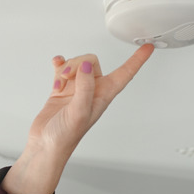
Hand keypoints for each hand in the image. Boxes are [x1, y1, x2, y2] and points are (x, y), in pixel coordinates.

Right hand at [3, 45, 153, 193]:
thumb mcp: (79, 113)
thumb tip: (86, 66)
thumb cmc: (65, 137)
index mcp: (103, 97)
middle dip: (79, 63)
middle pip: (92, 63)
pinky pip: (63, 69)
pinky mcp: (62, 90)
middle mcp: (91, 91)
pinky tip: (56, 68)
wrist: (45, 146)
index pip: (125, 74)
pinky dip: (59, 65)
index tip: (147, 47)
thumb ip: (85, 88)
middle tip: (68, 75)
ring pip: (77, 64)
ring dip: (67, 67)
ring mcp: (76, 90)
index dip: (137, 60)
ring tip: (60, 80)